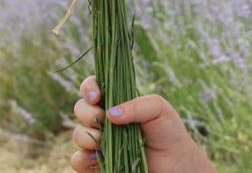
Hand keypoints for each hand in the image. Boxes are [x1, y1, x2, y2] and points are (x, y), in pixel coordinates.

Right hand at [70, 75, 215, 171]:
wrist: (174, 163)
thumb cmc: (168, 132)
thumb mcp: (160, 109)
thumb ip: (137, 105)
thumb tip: (110, 113)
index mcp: (117, 102)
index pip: (93, 87)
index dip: (89, 88)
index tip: (96, 96)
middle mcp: (104, 120)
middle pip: (81, 109)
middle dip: (88, 113)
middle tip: (103, 120)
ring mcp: (99, 141)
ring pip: (77, 134)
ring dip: (88, 136)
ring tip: (105, 141)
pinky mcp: (96, 163)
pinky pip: (77, 160)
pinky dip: (83, 158)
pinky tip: (98, 156)